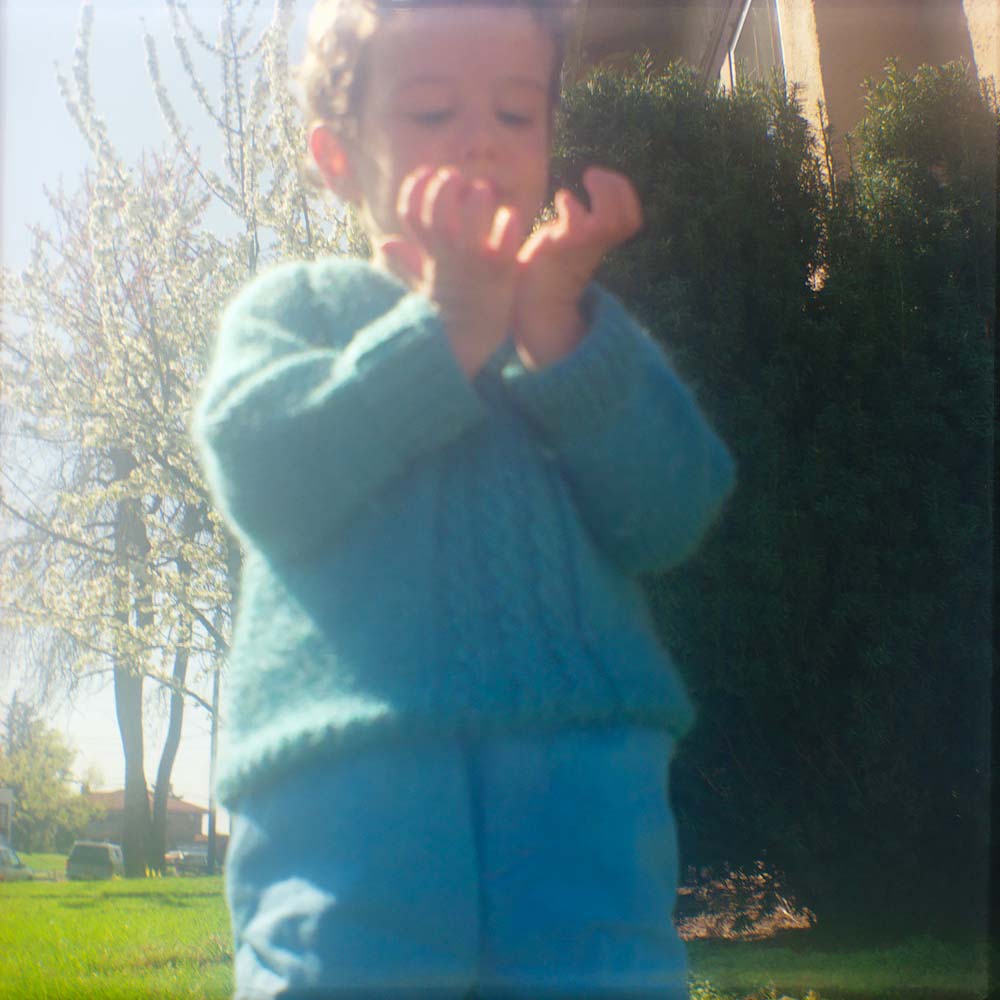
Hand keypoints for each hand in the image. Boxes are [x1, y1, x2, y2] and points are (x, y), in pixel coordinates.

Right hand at [378, 166, 522, 376]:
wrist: (475, 344)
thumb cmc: (453, 311)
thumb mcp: (426, 284)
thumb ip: (409, 262)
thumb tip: (385, 246)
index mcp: (432, 256)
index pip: (410, 215)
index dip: (415, 188)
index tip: (428, 172)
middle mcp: (449, 258)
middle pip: (437, 214)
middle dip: (444, 188)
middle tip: (458, 178)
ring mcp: (473, 265)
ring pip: (468, 222)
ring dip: (475, 199)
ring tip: (483, 191)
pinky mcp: (500, 274)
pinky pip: (503, 245)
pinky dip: (507, 226)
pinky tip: (510, 217)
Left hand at [513, 167, 641, 369]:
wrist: (526, 298)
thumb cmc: (543, 267)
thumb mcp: (566, 240)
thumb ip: (575, 224)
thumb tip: (570, 203)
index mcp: (599, 242)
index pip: (631, 218)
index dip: (624, 194)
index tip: (599, 180)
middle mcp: (594, 244)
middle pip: (630, 219)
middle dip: (619, 187)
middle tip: (592, 175)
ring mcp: (579, 245)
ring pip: (612, 220)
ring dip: (604, 191)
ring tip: (586, 178)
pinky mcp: (559, 246)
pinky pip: (577, 224)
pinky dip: (571, 203)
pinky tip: (561, 200)